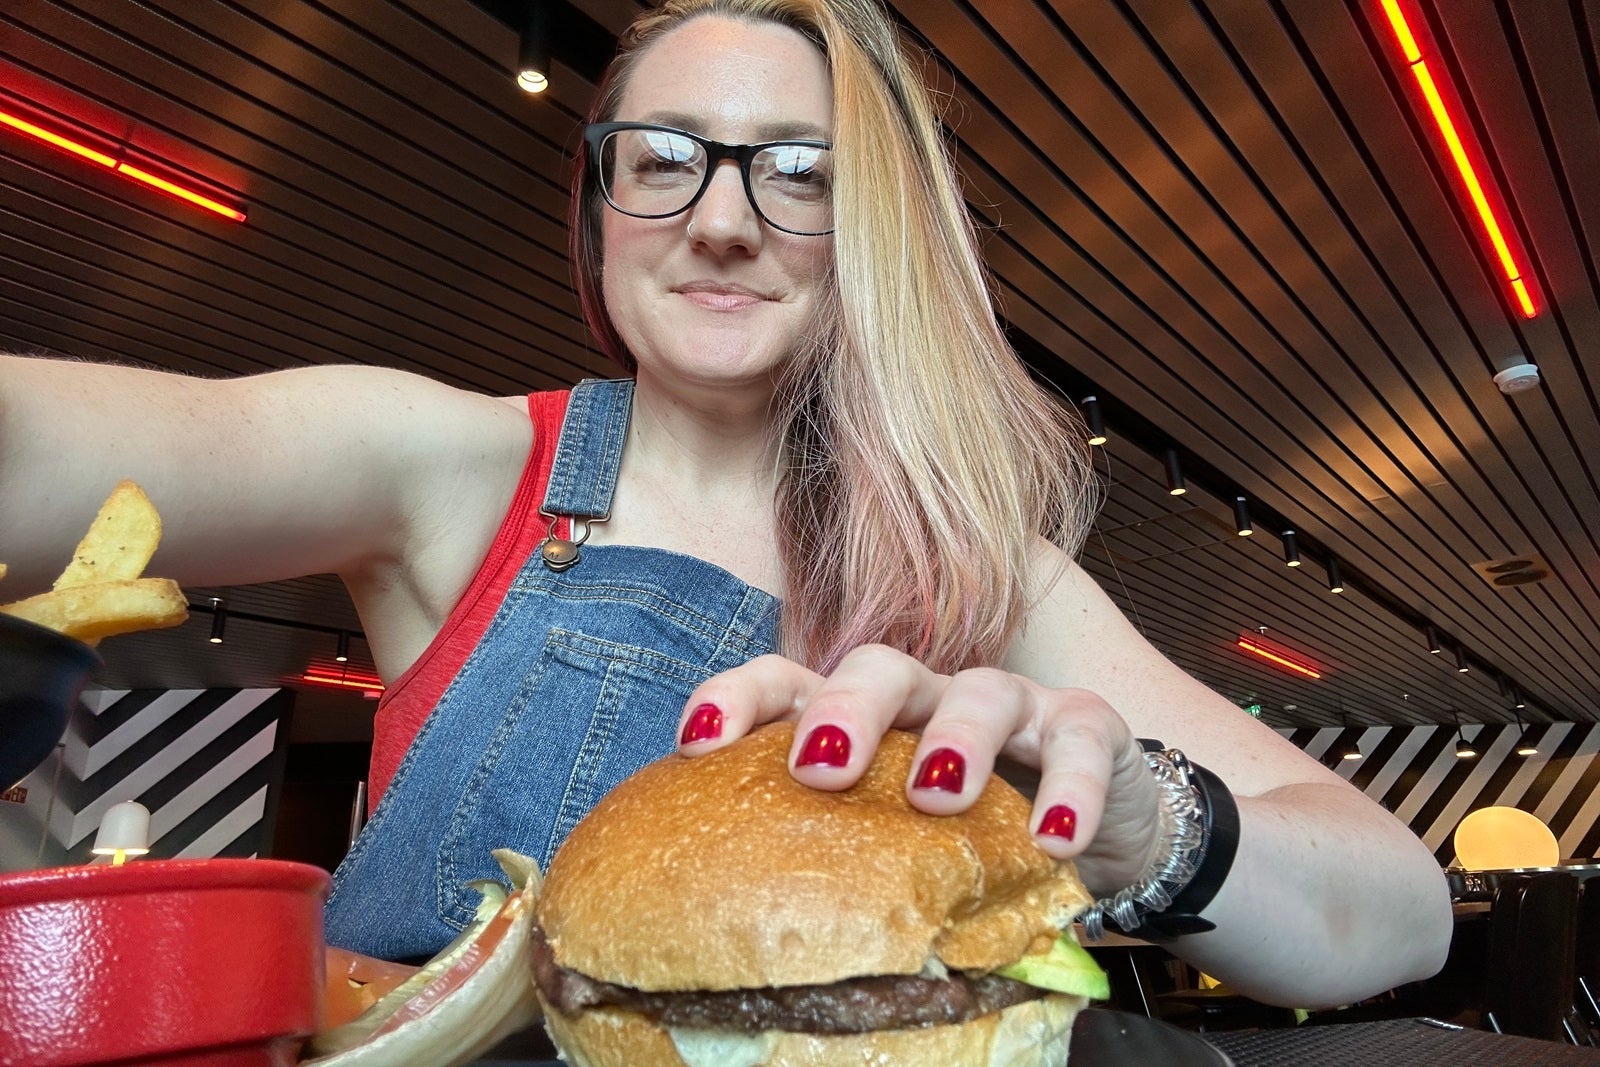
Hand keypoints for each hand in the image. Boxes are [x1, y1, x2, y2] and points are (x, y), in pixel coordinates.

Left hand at [676, 645, 1164, 895]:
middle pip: (877, 667)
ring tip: (939, 797)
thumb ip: (834, 867)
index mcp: (864, 720)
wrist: (1100, 833)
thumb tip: (741, 952)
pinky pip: (1079, 739)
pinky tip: (1057, 839)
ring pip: (978, 689)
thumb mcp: (894, 848)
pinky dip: (1070, 786)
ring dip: (956, 738)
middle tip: (822, 771)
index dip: (738, 697)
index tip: (696, 742)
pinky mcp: (1086, 724)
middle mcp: (929, 697)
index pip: (788, 681)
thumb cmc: (970, 843)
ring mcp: (1011, 704)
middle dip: (845, 709)